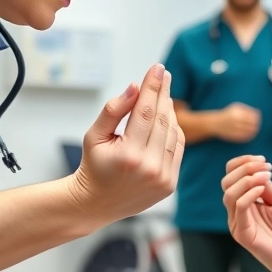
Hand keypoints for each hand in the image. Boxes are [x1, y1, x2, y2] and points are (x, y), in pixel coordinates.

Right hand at [70, 64, 184, 223]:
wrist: (97, 203)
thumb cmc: (94, 166)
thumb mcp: (94, 135)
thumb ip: (114, 110)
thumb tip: (135, 87)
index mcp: (129, 155)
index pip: (145, 111)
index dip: (152, 86)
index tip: (156, 68)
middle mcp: (149, 167)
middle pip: (162, 119)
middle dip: (163, 93)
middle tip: (163, 74)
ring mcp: (163, 177)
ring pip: (173, 132)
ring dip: (169, 110)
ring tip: (163, 94)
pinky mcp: (170, 184)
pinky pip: (177, 148)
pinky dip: (174, 130)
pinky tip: (167, 117)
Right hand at [217, 103, 260, 142]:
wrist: (215, 124)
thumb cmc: (227, 114)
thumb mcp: (236, 107)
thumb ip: (247, 108)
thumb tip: (258, 112)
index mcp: (238, 112)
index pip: (253, 116)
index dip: (257, 118)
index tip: (257, 119)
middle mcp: (236, 121)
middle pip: (253, 124)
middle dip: (256, 125)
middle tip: (257, 125)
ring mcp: (236, 129)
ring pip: (250, 132)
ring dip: (254, 131)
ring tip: (254, 130)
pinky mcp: (234, 137)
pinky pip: (246, 137)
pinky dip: (250, 136)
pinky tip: (250, 134)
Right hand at [222, 155, 271, 271]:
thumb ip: (266, 186)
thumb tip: (255, 171)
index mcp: (244, 201)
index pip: (231, 175)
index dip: (242, 162)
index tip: (264, 159)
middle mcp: (237, 211)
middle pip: (226, 182)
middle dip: (245, 168)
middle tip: (267, 167)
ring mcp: (238, 223)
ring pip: (229, 194)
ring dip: (247, 179)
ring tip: (266, 176)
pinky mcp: (243, 235)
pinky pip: (239, 209)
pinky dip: (248, 194)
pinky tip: (262, 189)